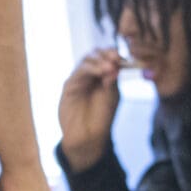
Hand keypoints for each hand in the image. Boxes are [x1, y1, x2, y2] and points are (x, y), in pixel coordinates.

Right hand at [56, 48, 123, 173]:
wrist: (89, 136)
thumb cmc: (102, 117)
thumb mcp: (112, 97)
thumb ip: (112, 82)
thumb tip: (114, 66)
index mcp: (102, 75)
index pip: (106, 57)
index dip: (113, 53)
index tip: (122, 57)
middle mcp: (89, 74)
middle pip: (95, 54)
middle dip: (106, 54)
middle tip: (115, 58)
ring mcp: (79, 79)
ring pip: (86, 60)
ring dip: (99, 61)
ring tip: (109, 67)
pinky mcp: (69, 86)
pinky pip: (78, 72)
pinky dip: (90, 69)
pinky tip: (101, 72)